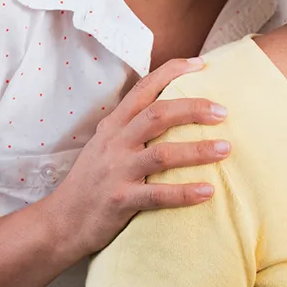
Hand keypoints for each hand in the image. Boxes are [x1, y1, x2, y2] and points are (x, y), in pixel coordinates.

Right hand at [41, 57, 229, 255]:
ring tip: (225, 149)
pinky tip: (208, 191)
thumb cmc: (91, 183)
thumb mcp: (104, 146)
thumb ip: (130, 129)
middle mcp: (115, 143)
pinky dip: (185, 192)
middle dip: (193, 109)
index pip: (143, 89)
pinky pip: (158, 195)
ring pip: (162, 154)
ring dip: (197, 150)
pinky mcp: (120, 200)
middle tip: (223, 112)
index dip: (172, 73)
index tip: (202, 65)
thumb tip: (170, 112)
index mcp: (113, 126)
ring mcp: (116, 171)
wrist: (61, 222)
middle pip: (157, 115)